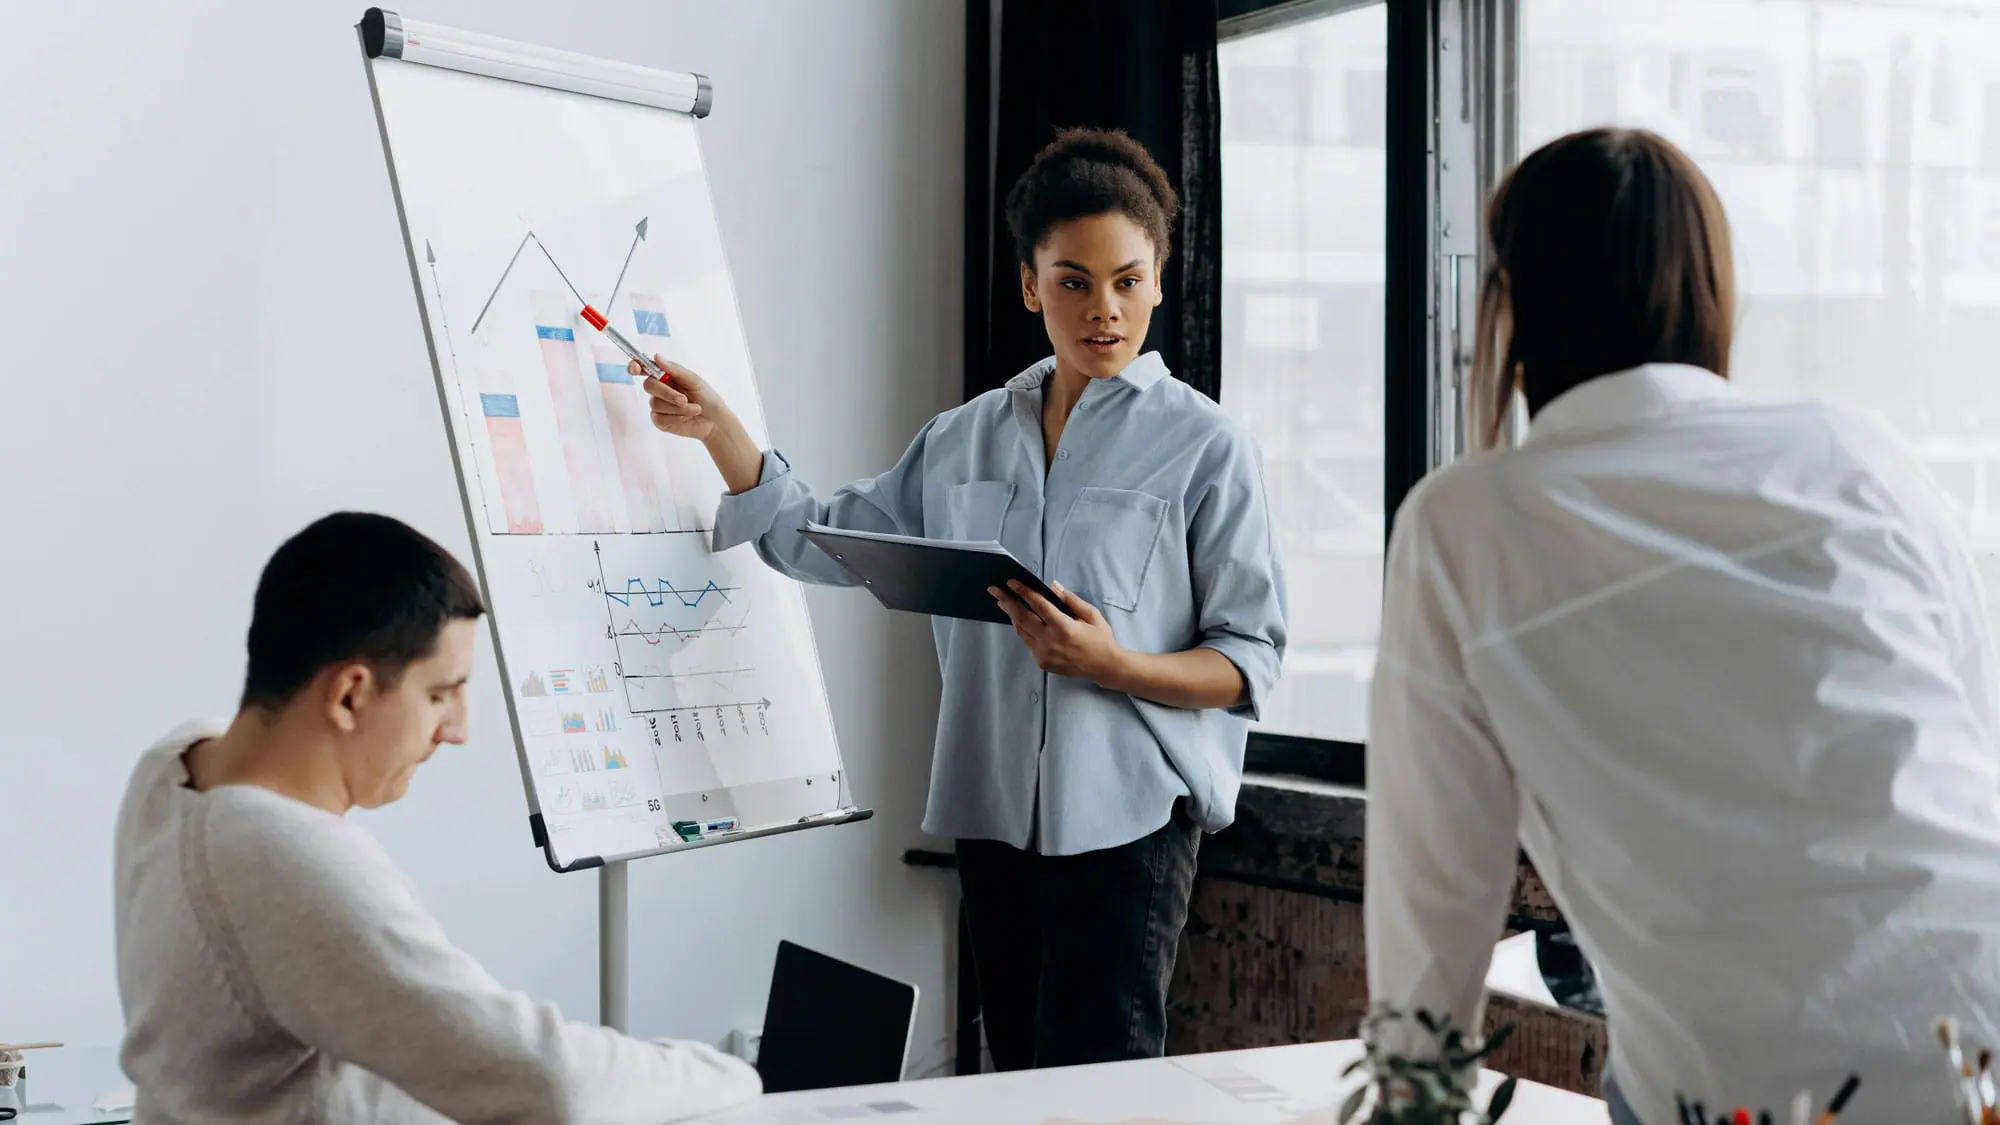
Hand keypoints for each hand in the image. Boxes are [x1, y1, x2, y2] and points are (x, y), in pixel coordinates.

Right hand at [631, 355, 729, 440]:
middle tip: (684, 399)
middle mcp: (659, 390)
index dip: (636, 367)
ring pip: (656, 404)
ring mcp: (658, 406)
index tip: (634, 368)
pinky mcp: (659, 421)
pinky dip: (676, 417)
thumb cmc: (707, 398)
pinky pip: (659, 418)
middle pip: (649, 385)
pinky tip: (687, 417)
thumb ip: (675, 370)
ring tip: (695, 409)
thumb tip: (656, 357)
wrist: (715, 421)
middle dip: (667, 393)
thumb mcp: (694, 380)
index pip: (645, 369)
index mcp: (666, 376)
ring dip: (678, 408)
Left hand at [989, 579, 1123, 683]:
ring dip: (1011, 615)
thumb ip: (1071, 600)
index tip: (1011, 582)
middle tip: (995, 590)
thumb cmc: (1100, 638)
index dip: (1023, 592)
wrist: (1104, 667)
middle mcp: (1050, 641)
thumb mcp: (1091, 615)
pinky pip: (1028, 642)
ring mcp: (1044, 654)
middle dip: (1007, 601)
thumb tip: (1053, 586)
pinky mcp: (1042, 662)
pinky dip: (1023, 629)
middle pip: (1022, 617)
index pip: (1038, 605)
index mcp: (1064, 627)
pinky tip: (1019, 620)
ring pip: (1021, 631)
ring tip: (1003, 602)